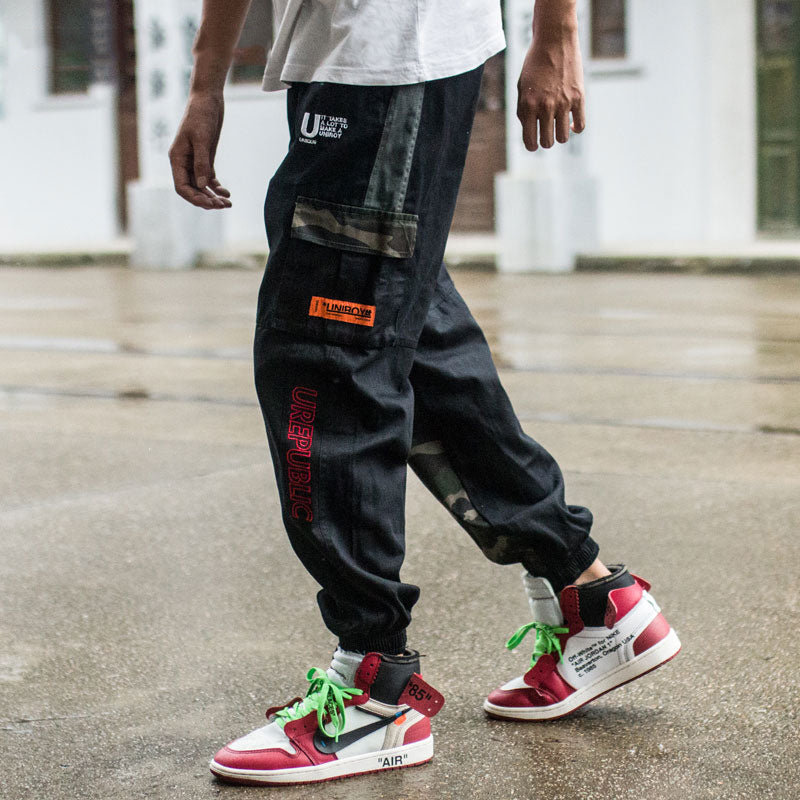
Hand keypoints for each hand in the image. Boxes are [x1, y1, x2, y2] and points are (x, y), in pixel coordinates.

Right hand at [169, 92, 231, 208]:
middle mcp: (183, 163)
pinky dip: (217, 187)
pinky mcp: (205, 159)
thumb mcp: (202, 139)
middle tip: (223, 206)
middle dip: (206, 200)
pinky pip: (209, 179)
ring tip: (228, 203)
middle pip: (192, 190)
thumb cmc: (201, 116)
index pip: (181, 187)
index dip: (194, 198)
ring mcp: (194, 162)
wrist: (208, 100)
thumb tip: (202, 185)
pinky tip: (227, 193)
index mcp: (177, 159)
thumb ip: (202, 163)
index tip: (209, 203)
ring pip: (201, 186)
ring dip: (213, 196)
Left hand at [516, 26, 585, 150]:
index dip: (531, 146)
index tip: (534, 143)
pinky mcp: (579, 97)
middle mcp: (546, 107)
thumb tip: (531, 134)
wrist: (553, 41)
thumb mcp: (522, 89)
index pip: (530, 141)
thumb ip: (524, 112)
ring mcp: (563, 103)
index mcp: (528, 106)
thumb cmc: (534, 66)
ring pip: (563, 138)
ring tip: (558, 125)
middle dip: (546, 141)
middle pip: (548, 142)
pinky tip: (571, 123)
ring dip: (560, 135)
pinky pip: (580, 125)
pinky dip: (575, 128)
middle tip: (546, 132)